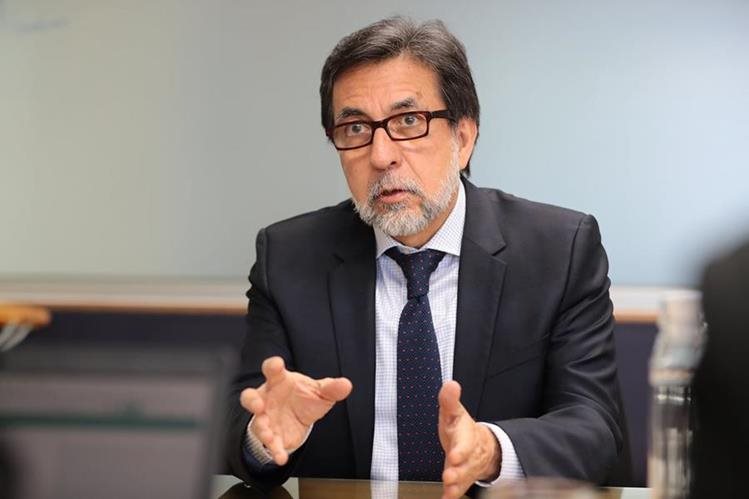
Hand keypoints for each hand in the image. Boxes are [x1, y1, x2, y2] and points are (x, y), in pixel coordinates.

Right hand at [240, 356, 351, 465]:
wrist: (299, 417)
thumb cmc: (302, 397)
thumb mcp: (319, 391)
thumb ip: (331, 388)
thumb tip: (345, 385)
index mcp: (279, 380)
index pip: (272, 369)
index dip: (272, 366)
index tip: (276, 364)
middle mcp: (267, 398)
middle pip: (251, 396)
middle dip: (252, 400)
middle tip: (258, 405)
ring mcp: (265, 417)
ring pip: (256, 421)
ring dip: (261, 428)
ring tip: (268, 435)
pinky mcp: (270, 434)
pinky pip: (269, 443)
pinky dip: (274, 450)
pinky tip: (281, 457)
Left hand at [438, 380, 501, 498]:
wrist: (479, 445)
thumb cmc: (462, 428)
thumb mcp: (453, 412)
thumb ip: (449, 400)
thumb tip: (450, 383)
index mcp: (466, 435)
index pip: (465, 442)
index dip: (461, 449)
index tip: (454, 455)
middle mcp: (469, 453)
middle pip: (466, 463)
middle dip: (458, 470)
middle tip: (448, 476)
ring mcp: (467, 468)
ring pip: (464, 478)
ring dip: (456, 484)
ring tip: (448, 490)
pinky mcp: (462, 480)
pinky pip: (460, 488)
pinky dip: (453, 495)